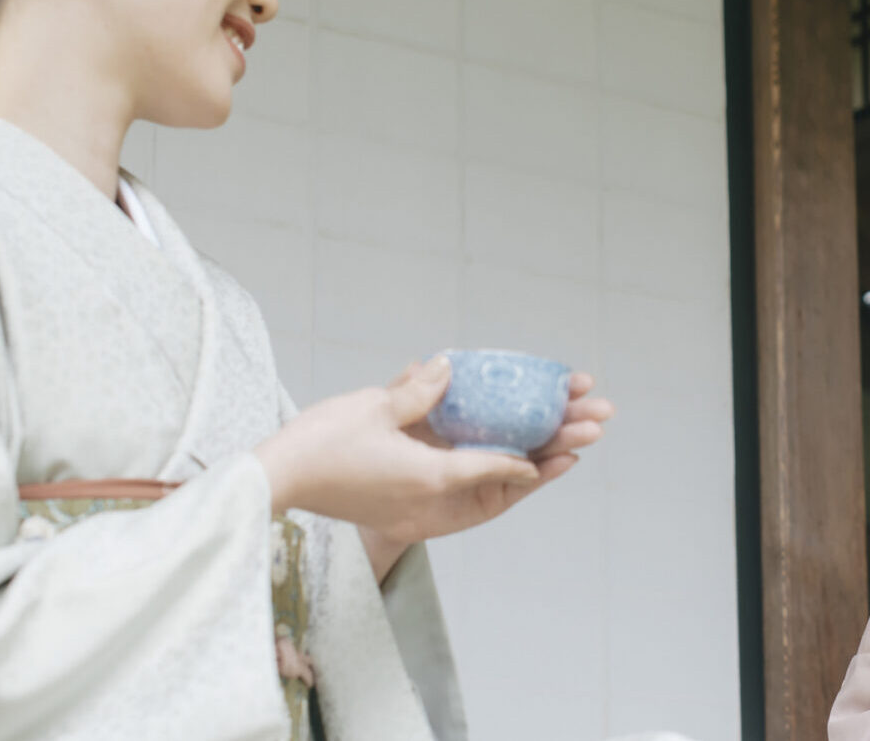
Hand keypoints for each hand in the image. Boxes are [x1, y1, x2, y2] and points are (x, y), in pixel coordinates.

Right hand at [256, 355, 605, 546]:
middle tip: (597, 424)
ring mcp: (419, 502)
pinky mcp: (404, 497)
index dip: (538, 451)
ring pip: (490, 480)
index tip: (574, 440)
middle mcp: (431, 498)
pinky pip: (460, 481)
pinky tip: (517, 446)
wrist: (272, 482)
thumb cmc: (317, 445)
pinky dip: (490, 465)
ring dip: (530, 458)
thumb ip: (416, 391)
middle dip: (553, 447)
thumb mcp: (372, 408)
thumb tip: (449, 368)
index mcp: (428, 480)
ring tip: (573, 441)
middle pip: (507, 474)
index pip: (496, 466)